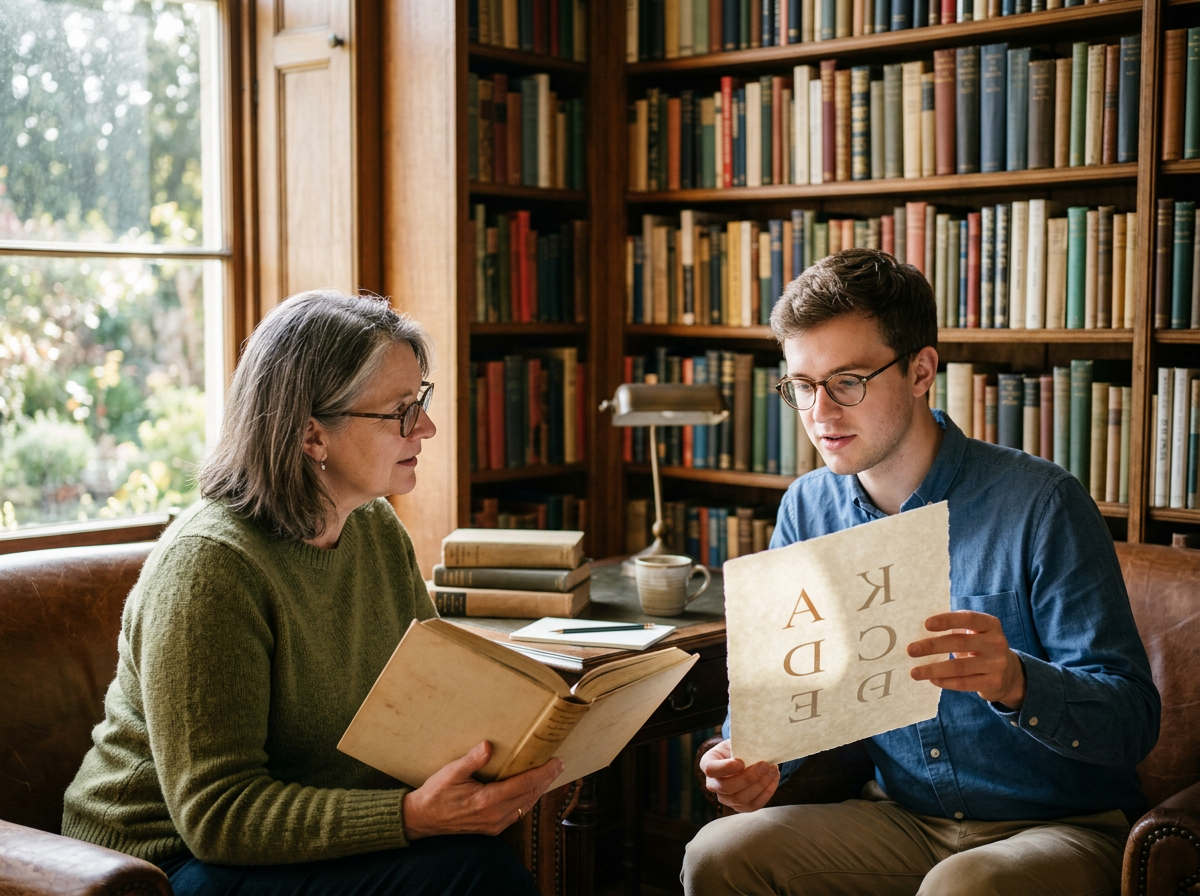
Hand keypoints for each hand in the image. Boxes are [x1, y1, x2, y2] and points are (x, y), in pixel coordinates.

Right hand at [402, 741, 563, 838]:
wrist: (422, 819)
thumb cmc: (435, 794)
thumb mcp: (451, 772)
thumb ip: (472, 760)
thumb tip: (487, 746)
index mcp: (487, 801)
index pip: (524, 784)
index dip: (542, 773)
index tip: (556, 762)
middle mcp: (494, 816)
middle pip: (529, 795)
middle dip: (546, 780)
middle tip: (559, 765)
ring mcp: (494, 824)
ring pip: (525, 806)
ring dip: (539, 790)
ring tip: (550, 775)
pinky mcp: (491, 828)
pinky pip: (517, 813)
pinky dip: (527, 800)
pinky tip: (531, 791)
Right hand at [699, 738, 779, 813]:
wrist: (742, 757)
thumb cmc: (738, 746)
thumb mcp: (737, 741)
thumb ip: (743, 744)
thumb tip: (760, 746)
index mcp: (708, 763)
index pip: (711, 769)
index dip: (726, 768)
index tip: (741, 762)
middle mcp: (713, 784)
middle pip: (727, 787)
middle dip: (748, 777)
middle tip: (765, 765)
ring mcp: (725, 798)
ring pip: (741, 799)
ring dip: (760, 785)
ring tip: (773, 770)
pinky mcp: (739, 807)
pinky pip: (753, 805)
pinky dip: (766, 793)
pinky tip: (774, 779)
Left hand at [908, 610, 1026, 709]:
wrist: (1009, 673)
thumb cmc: (981, 646)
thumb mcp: (975, 632)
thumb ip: (955, 627)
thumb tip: (918, 626)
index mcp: (990, 624)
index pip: (968, 619)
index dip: (947, 620)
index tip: (926, 624)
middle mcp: (996, 642)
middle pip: (960, 643)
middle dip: (932, 646)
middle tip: (911, 650)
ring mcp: (997, 664)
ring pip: (959, 667)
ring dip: (933, 669)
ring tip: (914, 672)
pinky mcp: (993, 682)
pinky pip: (964, 682)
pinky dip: (946, 681)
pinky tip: (932, 680)